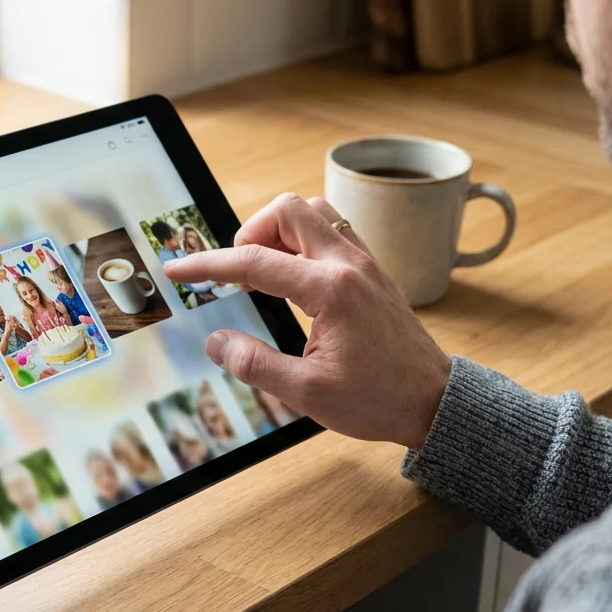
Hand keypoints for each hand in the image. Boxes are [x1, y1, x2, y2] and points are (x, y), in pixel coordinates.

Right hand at [163, 193, 451, 448]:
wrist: (434, 402)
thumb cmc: (378, 400)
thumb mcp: (308, 394)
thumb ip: (256, 364)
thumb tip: (217, 343)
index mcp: (330, 290)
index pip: (255, 262)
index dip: (208, 265)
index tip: (177, 271)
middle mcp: (349, 265)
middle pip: (288, 210)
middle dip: (251, 232)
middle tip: (238, 274)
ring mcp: (365, 263)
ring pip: (314, 212)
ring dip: (281, 231)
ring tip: (266, 274)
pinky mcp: (373, 272)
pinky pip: (334, 231)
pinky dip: (305, 241)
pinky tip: (295, 279)